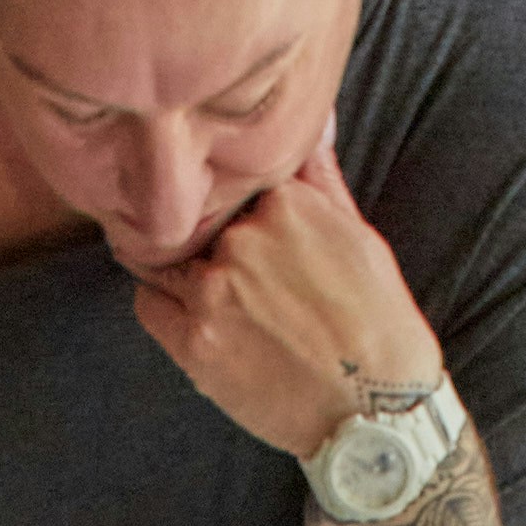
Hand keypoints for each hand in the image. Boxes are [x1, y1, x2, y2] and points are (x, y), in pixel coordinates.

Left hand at [127, 131, 438, 462]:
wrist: (375, 412)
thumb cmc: (377, 324)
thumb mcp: (358, 234)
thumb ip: (320, 175)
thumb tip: (314, 114)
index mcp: (285, 201)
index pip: (229, 175)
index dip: (224, 190)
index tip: (222, 203)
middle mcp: (243, 239)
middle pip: (194, 215)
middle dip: (201, 230)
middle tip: (208, 250)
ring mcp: (214, 291)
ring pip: (162, 256)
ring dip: (172, 263)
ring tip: (189, 278)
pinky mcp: (194, 342)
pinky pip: (148, 304)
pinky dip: (160, 302)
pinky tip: (184, 311)